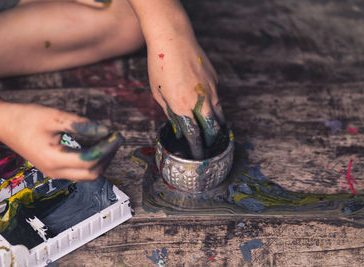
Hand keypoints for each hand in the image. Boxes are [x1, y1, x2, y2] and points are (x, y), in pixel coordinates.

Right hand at [0, 103, 122, 179]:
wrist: (2, 123)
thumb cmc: (26, 117)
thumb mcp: (55, 116)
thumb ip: (81, 125)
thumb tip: (105, 131)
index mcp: (53, 159)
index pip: (90, 160)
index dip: (107, 148)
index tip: (117, 135)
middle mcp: (54, 171)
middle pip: (92, 173)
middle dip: (108, 157)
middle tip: (116, 139)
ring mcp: (53, 172)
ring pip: (86, 175)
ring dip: (101, 160)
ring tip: (109, 141)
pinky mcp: (54, 169)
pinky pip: (79, 171)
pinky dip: (92, 160)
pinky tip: (96, 144)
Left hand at [148, 37, 224, 158]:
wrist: (173, 38)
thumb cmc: (159, 64)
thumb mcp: (158, 93)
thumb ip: (170, 112)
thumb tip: (179, 127)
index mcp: (182, 105)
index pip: (194, 134)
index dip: (196, 147)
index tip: (197, 154)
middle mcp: (200, 100)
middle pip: (212, 128)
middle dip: (210, 140)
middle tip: (207, 146)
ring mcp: (211, 89)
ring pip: (219, 113)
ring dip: (216, 125)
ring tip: (212, 132)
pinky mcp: (215, 79)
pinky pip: (216, 97)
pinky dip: (213, 105)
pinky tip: (205, 105)